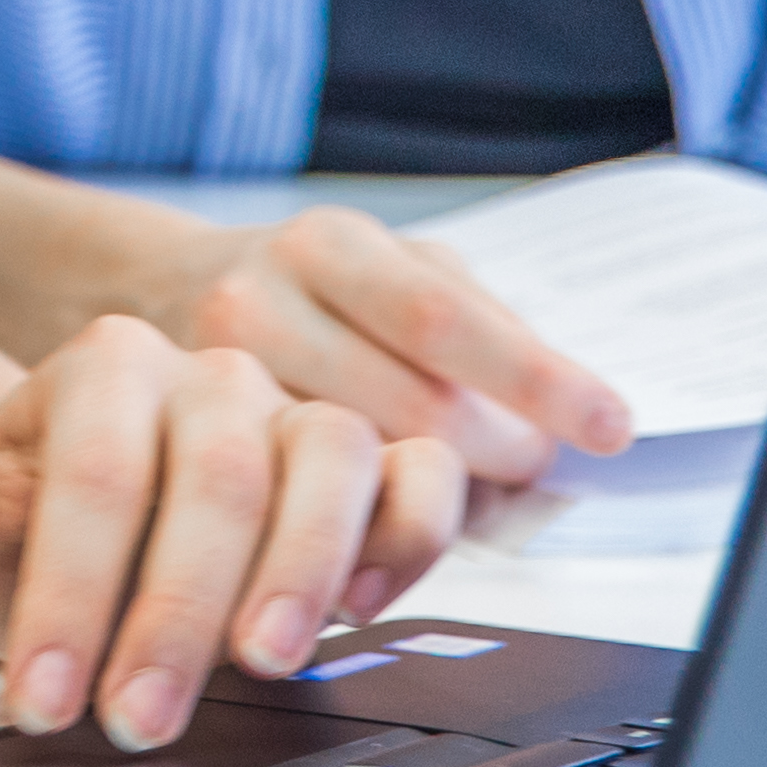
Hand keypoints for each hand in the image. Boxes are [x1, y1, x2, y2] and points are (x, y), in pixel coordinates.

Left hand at [0, 319, 457, 749]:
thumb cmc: (21, 528)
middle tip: (135, 723)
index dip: (69, 593)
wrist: (86, 535)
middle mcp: (214, 375)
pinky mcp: (379, 461)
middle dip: (176, 615)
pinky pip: (424, 475)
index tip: (40, 699)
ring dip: (302, 571)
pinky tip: (363, 612)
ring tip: (259, 666)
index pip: (96, 474)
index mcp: (107, 365)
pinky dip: (410, 537)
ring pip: (334, 459)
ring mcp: (301, 414)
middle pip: (218, 477)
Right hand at [142, 205, 635, 483]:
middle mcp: (262, 299)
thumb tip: (576, 418)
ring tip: (465, 497)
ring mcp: (212, 373)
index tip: (609, 425)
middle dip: (492, 453)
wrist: (158, 291)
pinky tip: (384, 518)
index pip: (446, 317)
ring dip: (431, 491)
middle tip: (532, 472)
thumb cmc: (313, 291)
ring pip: (353, 459)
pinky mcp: (186, 438)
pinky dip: (364, 512)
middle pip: (406, 402)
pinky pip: (298, 492)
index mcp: (332, 248)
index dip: (534, 377)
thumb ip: (477, 328)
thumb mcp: (390, 272)